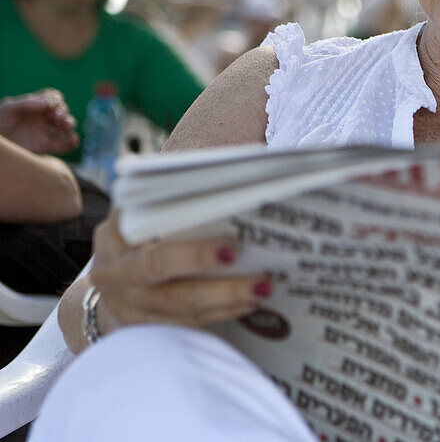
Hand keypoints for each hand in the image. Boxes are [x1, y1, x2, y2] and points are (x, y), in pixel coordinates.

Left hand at [0, 89, 78, 154]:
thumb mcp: (9, 108)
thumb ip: (27, 102)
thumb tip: (50, 102)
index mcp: (35, 106)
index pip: (53, 98)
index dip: (57, 99)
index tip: (54, 104)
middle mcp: (43, 118)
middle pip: (62, 111)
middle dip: (63, 113)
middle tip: (57, 117)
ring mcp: (46, 132)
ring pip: (66, 127)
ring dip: (69, 124)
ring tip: (64, 127)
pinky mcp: (46, 147)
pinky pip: (64, 146)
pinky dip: (72, 143)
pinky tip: (73, 139)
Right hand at [88, 211, 270, 334]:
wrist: (109, 276)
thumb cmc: (135, 229)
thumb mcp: (137, 208)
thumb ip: (168, 197)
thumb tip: (223, 177)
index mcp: (115, 240)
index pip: (154, 250)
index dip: (192, 255)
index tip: (231, 249)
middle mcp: (119, 277)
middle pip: (173, 292)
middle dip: (221, 288)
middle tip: (261, 281)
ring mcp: (131, 308)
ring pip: (184, 312)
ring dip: (229, 302)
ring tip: (264, 289)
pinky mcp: (148, 327)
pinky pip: (188, 324)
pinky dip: (222, 313)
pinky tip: (249, 302)